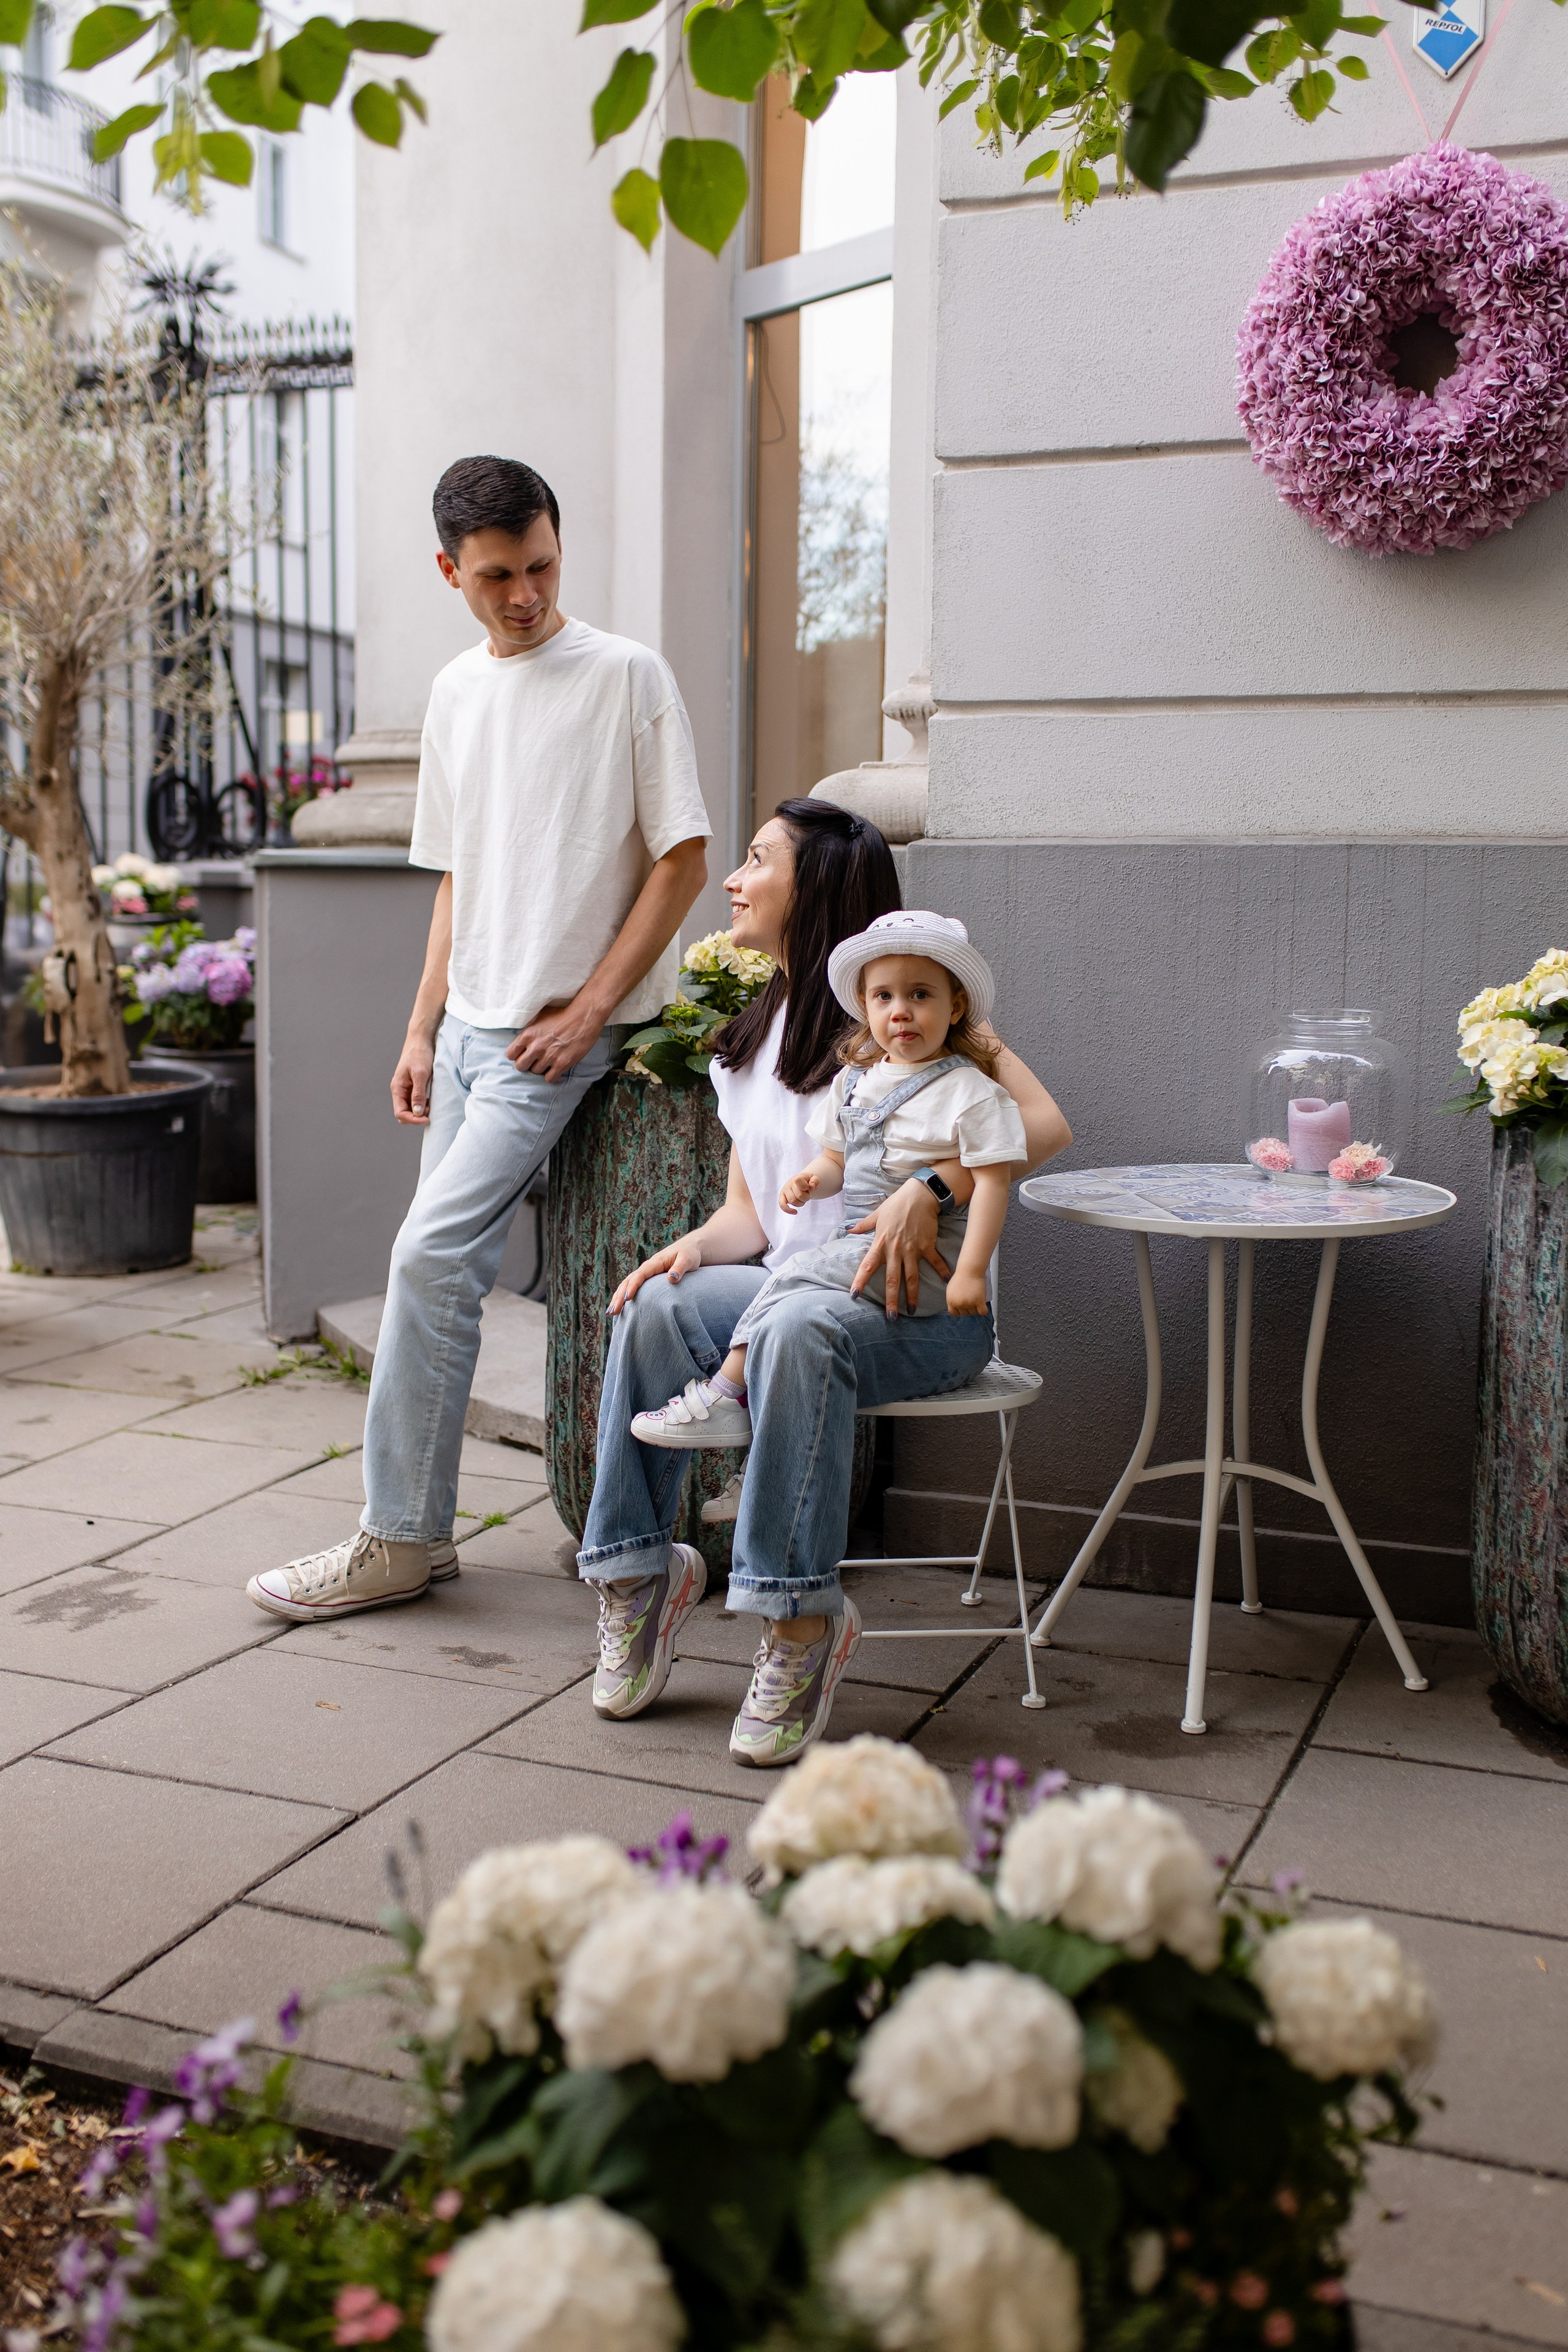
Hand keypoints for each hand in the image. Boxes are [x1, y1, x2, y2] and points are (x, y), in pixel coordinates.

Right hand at [391, 1033, 435, 1124]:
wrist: (421, 1040)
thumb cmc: (419, 1054)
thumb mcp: (420, 1074)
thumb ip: (418, 1094)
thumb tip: (417, 1113)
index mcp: (397, 1088)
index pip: (400, 1113)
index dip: (413, 1119)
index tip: (426, 1118)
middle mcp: (399, 1090)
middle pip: (404, 1113)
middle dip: (416, 1116)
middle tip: (429, 1112)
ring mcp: (406, 1088)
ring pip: (410, 1108)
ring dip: (419, 1111)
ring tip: (430, 1106)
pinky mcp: (413, 1085)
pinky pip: (415, 1101)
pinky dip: (422, 1104)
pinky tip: (429, 1100)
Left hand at [508, 992, 605, 1082]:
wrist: (584, 1016)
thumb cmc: (562, 1014)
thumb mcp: (539, 1017)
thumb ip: (528, 1030)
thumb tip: (521, 1039)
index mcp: (528, 1034)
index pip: (510, 1054)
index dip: (516, 1055)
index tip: (523, 1054)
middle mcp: (536, 1047)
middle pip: (520, 1066)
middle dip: (526, 1064)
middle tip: (534, 1060)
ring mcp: (549, 1056)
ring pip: (535, 1072)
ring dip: (541, 1068)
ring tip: (548, 1060)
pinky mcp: (562, 1063)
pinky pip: (549, 1078)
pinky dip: (551, 1075)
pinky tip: (555, 1067)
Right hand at [610, 1234, 703, 1315]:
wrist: (688, 1249)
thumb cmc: (689, 1254)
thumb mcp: (688, 1259)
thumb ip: (680, 1268)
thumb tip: (672, 1279)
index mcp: (655, 1263)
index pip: (640, 1275)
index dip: (633, 1286)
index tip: (627, 1298)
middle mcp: (646, 1268)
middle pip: (628, 1281)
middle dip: (619, 1296)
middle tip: (613, 1311)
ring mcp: (645, 1274)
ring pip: (626, 1285)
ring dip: (617, 1298)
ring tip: (611, 1313)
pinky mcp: (647, 1280)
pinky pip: (632, 1288)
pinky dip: (623, 1297)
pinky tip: (619, 1309)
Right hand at [779, 1169, 819, 1213]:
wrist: (802, 1183)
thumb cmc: (808, 1182)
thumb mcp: (814, 1179)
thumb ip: (815, 1181)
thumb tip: (812, 1186)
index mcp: (797, 1178)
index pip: (800, 1182)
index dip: (807, 1187)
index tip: (809, 1187)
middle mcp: (789, 1183)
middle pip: (799, 1195)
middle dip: (806, 1197)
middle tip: (807, 1194)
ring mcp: (785, 1191)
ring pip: (793, 1201)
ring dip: (801, 1203)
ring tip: (802, 1199)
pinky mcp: (782, 1198)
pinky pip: (782, 1205)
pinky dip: (788, 1210)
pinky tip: (795, 1212)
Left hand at [849, 1177, 949, 1314]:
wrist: (920, 1195)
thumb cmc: (897, 1204)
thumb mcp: (877, 1214)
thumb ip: (863, 1225)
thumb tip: (848, 1230)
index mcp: (881, 1243)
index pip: (867, 1265)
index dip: (860, 1280)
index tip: (854, 1295)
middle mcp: (895, 1250)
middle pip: (892, 1279)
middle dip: (891, 1300)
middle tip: (890, 1318)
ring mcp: (912, 1249)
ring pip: (911, 1277)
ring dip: (912, 1295)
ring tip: (911, 1311)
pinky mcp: (927, 1246)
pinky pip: (934, 1262)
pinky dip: (941, 1271)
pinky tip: (947, 1281)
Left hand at [946, 1269, 989, 1316]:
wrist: (970, 1269)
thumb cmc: (962, 1276)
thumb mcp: (951, 1289)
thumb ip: (953, 1299)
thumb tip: (956, 1306)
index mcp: (951, 1300)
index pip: (954, 1313)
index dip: (960, 1310)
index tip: (964, 1308)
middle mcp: (959, 1303)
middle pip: (965, 1313)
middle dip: (969, 1308)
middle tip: (972, 1299)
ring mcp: (969, 1303)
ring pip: (974, 1313)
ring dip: (977, 1308)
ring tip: (977, 1299)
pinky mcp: (979, 1301)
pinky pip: (982, 1312)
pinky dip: (984, 1310)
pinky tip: (983, 1305)